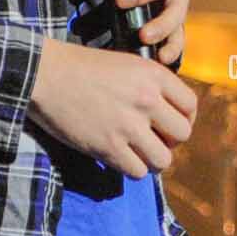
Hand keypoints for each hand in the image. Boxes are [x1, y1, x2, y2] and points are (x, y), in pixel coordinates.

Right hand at [27, 39, 198, 178]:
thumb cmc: (83, 67)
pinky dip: (131, 169)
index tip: (171, 125)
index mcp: (154, 75)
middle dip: (170, 141)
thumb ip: (152, 84)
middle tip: (153, 140)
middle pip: (182, 135)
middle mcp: (146, 100)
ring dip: (152, 160)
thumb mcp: (127, 64)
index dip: (185, 119)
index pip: (190, 106)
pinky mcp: (108, 147)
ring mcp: (128, 125)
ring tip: (139, 154)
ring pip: (163, 160)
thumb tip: (169, 112)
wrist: (46, 74)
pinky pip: (138, 172)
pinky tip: (120, 159)